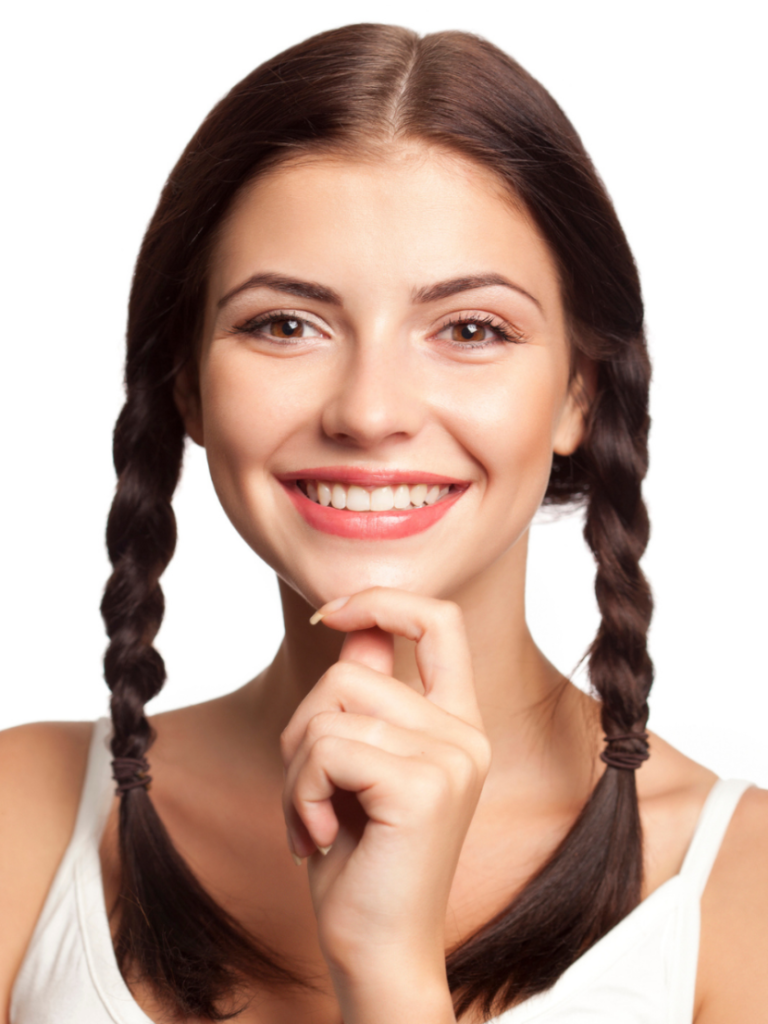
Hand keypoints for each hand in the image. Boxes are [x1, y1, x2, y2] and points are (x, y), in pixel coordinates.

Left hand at [280, 588, 490, 1020]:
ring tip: (314, 819)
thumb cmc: (362, 860)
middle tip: (308, 793)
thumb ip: (364, 696)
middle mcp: (466, 734)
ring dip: (295, 770)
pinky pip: (327, 748)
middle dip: (301, 729)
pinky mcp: (425, 785)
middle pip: (350, 671)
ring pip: (330, 710)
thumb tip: (351, 628)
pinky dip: (299, 792)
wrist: (377, 951)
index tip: (330, 613)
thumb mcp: (357, 765)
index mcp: (457, 723)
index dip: (382, 600)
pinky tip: (319, 837)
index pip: (441, 620)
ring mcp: (453, 757)